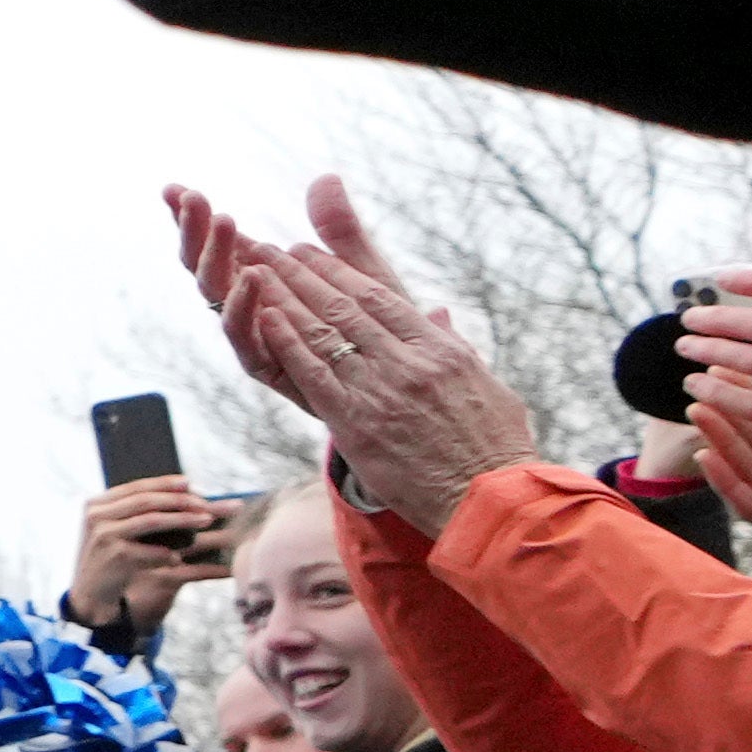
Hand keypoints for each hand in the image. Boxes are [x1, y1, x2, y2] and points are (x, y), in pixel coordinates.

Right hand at [66, 479, 240, 645]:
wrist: (89, 596)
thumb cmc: (109, 561)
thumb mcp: (113, 532)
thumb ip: (134, 514)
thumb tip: (181, 496)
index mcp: (97, 504)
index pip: (135, 487)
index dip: (164, 483)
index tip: (189, 482)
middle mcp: (97, 516)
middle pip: (146, 500)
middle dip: (180, 500)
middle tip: (206, 503)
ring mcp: (104, 536)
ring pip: (151, 520)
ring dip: (182, 519)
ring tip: (206, 520)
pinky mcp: (115, 557)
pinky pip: (151, 551)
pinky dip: (168, 553)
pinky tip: (179, 559)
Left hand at [166, 183, 536, 530]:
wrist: (490, 504)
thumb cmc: (497, 452)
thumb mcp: (489, 389)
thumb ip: (456, 349)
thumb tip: (440, 314)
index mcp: (442, 350)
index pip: (381, 298)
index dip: (339, 271)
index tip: (310, 251)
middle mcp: (409, 362)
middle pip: (345, 305)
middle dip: (301, 273)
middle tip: (269, 247)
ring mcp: (382, 390)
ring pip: (324, 331)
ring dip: (285, 296)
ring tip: (254, 268)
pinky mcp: (357, 423)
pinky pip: (314, 374)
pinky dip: (287, 342)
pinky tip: (263, 317)